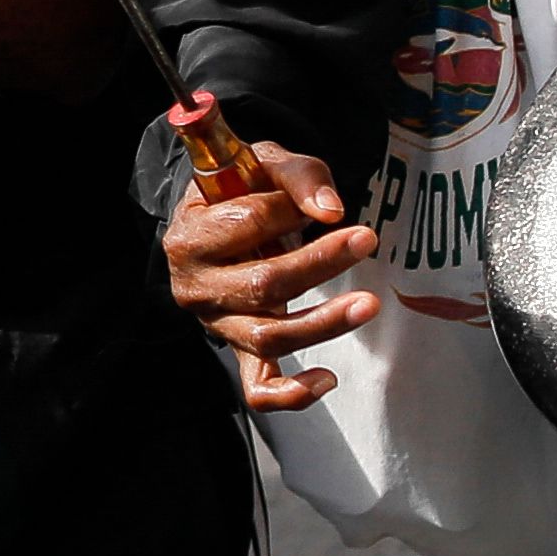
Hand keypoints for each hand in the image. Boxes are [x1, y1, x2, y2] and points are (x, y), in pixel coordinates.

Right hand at [155, 138, 379, 412]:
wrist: (222, 218)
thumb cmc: (243, 189)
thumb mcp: (264, 162)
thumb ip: (298, 177)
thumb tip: (331, 211)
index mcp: (188, 236)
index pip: (242, 224)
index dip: (286, 210)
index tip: (316, 202)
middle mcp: (194, 287)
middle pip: (261, 284)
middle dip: (318, 263)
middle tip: (366, 239)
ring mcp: (217, 324)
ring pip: (269, 335)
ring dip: (323, 323)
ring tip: (368, 303)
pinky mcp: (241, 350)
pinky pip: (259, 387)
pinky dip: (291, 392)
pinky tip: (327, 380)